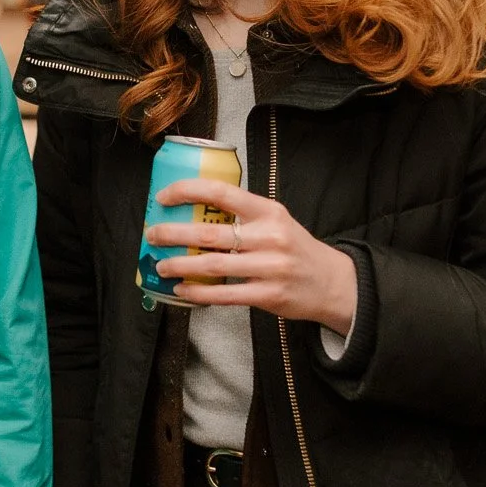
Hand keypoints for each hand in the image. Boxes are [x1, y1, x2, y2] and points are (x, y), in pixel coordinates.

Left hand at [148, 177, 357, 334]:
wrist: (332, 282)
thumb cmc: (294, 248)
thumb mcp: (276, 220)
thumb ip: (242, 214)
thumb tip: (191, 210)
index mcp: (268, 211)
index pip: (221, 192)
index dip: (187, 191)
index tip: (164, 197)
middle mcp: (269, 236)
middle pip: (209, 233)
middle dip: (173, 234)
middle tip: (153, 234)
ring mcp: (270, 267)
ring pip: (213, 265)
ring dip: (180, 265)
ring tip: (161, 264)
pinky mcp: (269, 295)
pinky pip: (225, 294)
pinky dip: (199, 293)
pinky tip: (182, 289)